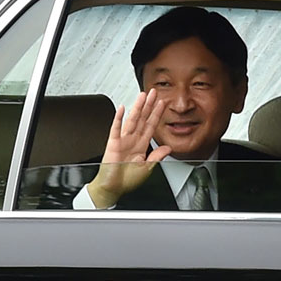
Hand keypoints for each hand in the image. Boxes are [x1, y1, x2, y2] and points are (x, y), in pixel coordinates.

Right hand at [87, 89, 169, 208]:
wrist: (112, 188)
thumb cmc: (126, 179)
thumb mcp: (146, 169)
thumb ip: (156, 157)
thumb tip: (168, 148)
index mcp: (141, 145)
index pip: (151, 126)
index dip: (157, 114)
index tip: (162, 103)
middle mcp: (132, 140)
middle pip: (142, 119)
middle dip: (148, 105)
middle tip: (154, 92)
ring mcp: (123, 141)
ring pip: (132, 120)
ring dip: (137, 107)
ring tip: (142, 96)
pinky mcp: (113, 144)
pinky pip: (116, 129)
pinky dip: (118, 118)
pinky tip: (122, 109)